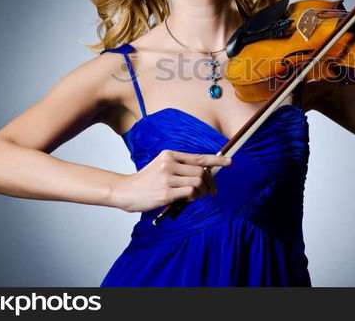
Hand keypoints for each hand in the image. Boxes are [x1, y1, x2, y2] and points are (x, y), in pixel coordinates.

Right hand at [111, 149, 231, 212]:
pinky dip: (194, 197)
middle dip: (210, 183)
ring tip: (196, 197)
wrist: (125, 191)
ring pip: (198, 182)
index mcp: (170, 155)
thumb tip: (204, 175)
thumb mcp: (162, 167)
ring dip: (202, 192)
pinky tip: (188, 200)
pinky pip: (190, 193)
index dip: (216, 160)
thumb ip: (181, 168)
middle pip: (201, 172)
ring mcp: (167, 178)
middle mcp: (169, 163)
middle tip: (211, 192)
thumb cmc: (147, 181)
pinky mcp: (165, 192)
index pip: (199, 157)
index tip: (229, 162)